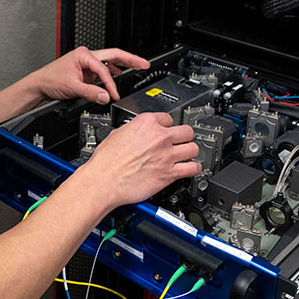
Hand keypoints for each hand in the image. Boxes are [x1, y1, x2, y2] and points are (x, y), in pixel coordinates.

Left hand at [30, 47, 149, 104]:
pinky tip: (119, 74)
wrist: (40, 85)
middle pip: (114, 55)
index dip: (110, 84)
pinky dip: (113, 72)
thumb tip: (106, 97)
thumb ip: (90, 93)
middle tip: (145, 63)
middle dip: (130, 59)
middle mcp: (86, 56)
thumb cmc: (50, 80)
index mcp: (84, 55)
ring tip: (138, 66)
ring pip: (110, 60)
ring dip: (124, 64)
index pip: (104, 69)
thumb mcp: (72, 87)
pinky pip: (104, 68)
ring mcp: (87, 63)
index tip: (114, 95)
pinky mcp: (86, 70)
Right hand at [80, 112, 199, 207]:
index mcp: (146, 123)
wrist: (104, 180)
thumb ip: (132, 130)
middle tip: (181, 141)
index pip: (168, 118)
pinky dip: (195, 168)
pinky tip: (192, 168)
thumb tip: (136, 132)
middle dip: (184, 136)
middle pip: (186, 131)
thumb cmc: (106, 161)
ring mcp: (166, 155)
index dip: (167, 125)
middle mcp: (159, 137)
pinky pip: (193, 168)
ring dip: (191, 151)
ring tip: (188, 154)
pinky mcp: (169, 173)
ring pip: (193, 148)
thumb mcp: (116, 133)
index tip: (166, 130)